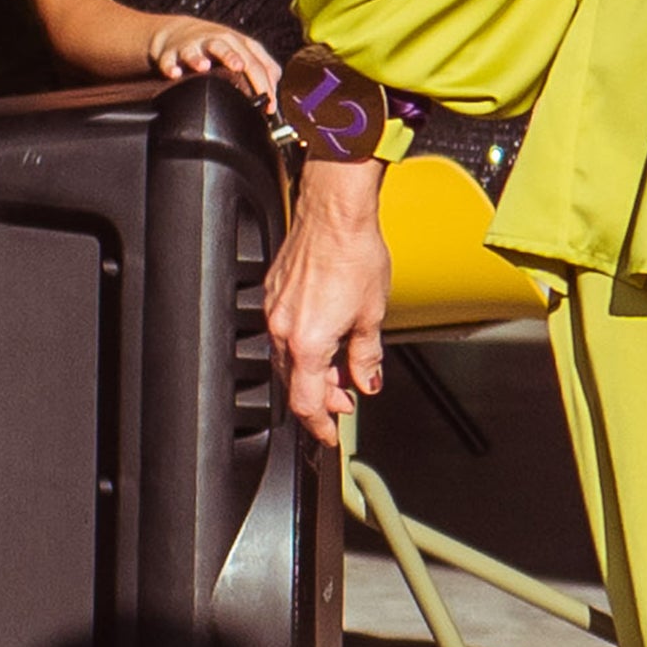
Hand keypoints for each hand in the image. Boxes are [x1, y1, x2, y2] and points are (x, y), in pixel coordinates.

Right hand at [146, 17, 280, 104]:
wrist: (179, 33)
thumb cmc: (217, 47)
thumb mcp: (243, 52)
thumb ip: (263, 70)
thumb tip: (276, 94)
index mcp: (237, 43)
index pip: (256, 61)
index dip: (264, 83)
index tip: (269, 104)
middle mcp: (216, 41)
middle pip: (227, 48)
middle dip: (233, 58)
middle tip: (240, 67)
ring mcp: (193, 46)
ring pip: (197, 50)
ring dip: (199, 58)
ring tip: (203, 66)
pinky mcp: (170, 53)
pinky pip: (169, 60)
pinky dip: (171, 66)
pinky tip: (174, 74)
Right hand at [264, 159, 389, 444]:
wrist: (334, 212)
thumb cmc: (354, 255)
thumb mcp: (372, 315)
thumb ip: (367, 357)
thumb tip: (368, 381)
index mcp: (307, 343)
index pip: (307, 402)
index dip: (320, 425)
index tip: (330, 434)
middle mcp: (283, 329)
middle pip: (295, 383)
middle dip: (322, 397)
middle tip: (346, 398)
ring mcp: (274, 310)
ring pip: (287, 358)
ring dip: (313, 371)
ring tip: (340, 368)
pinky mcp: (273, 292)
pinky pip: (283, 332)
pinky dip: (303, 346)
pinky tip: (324, 339)